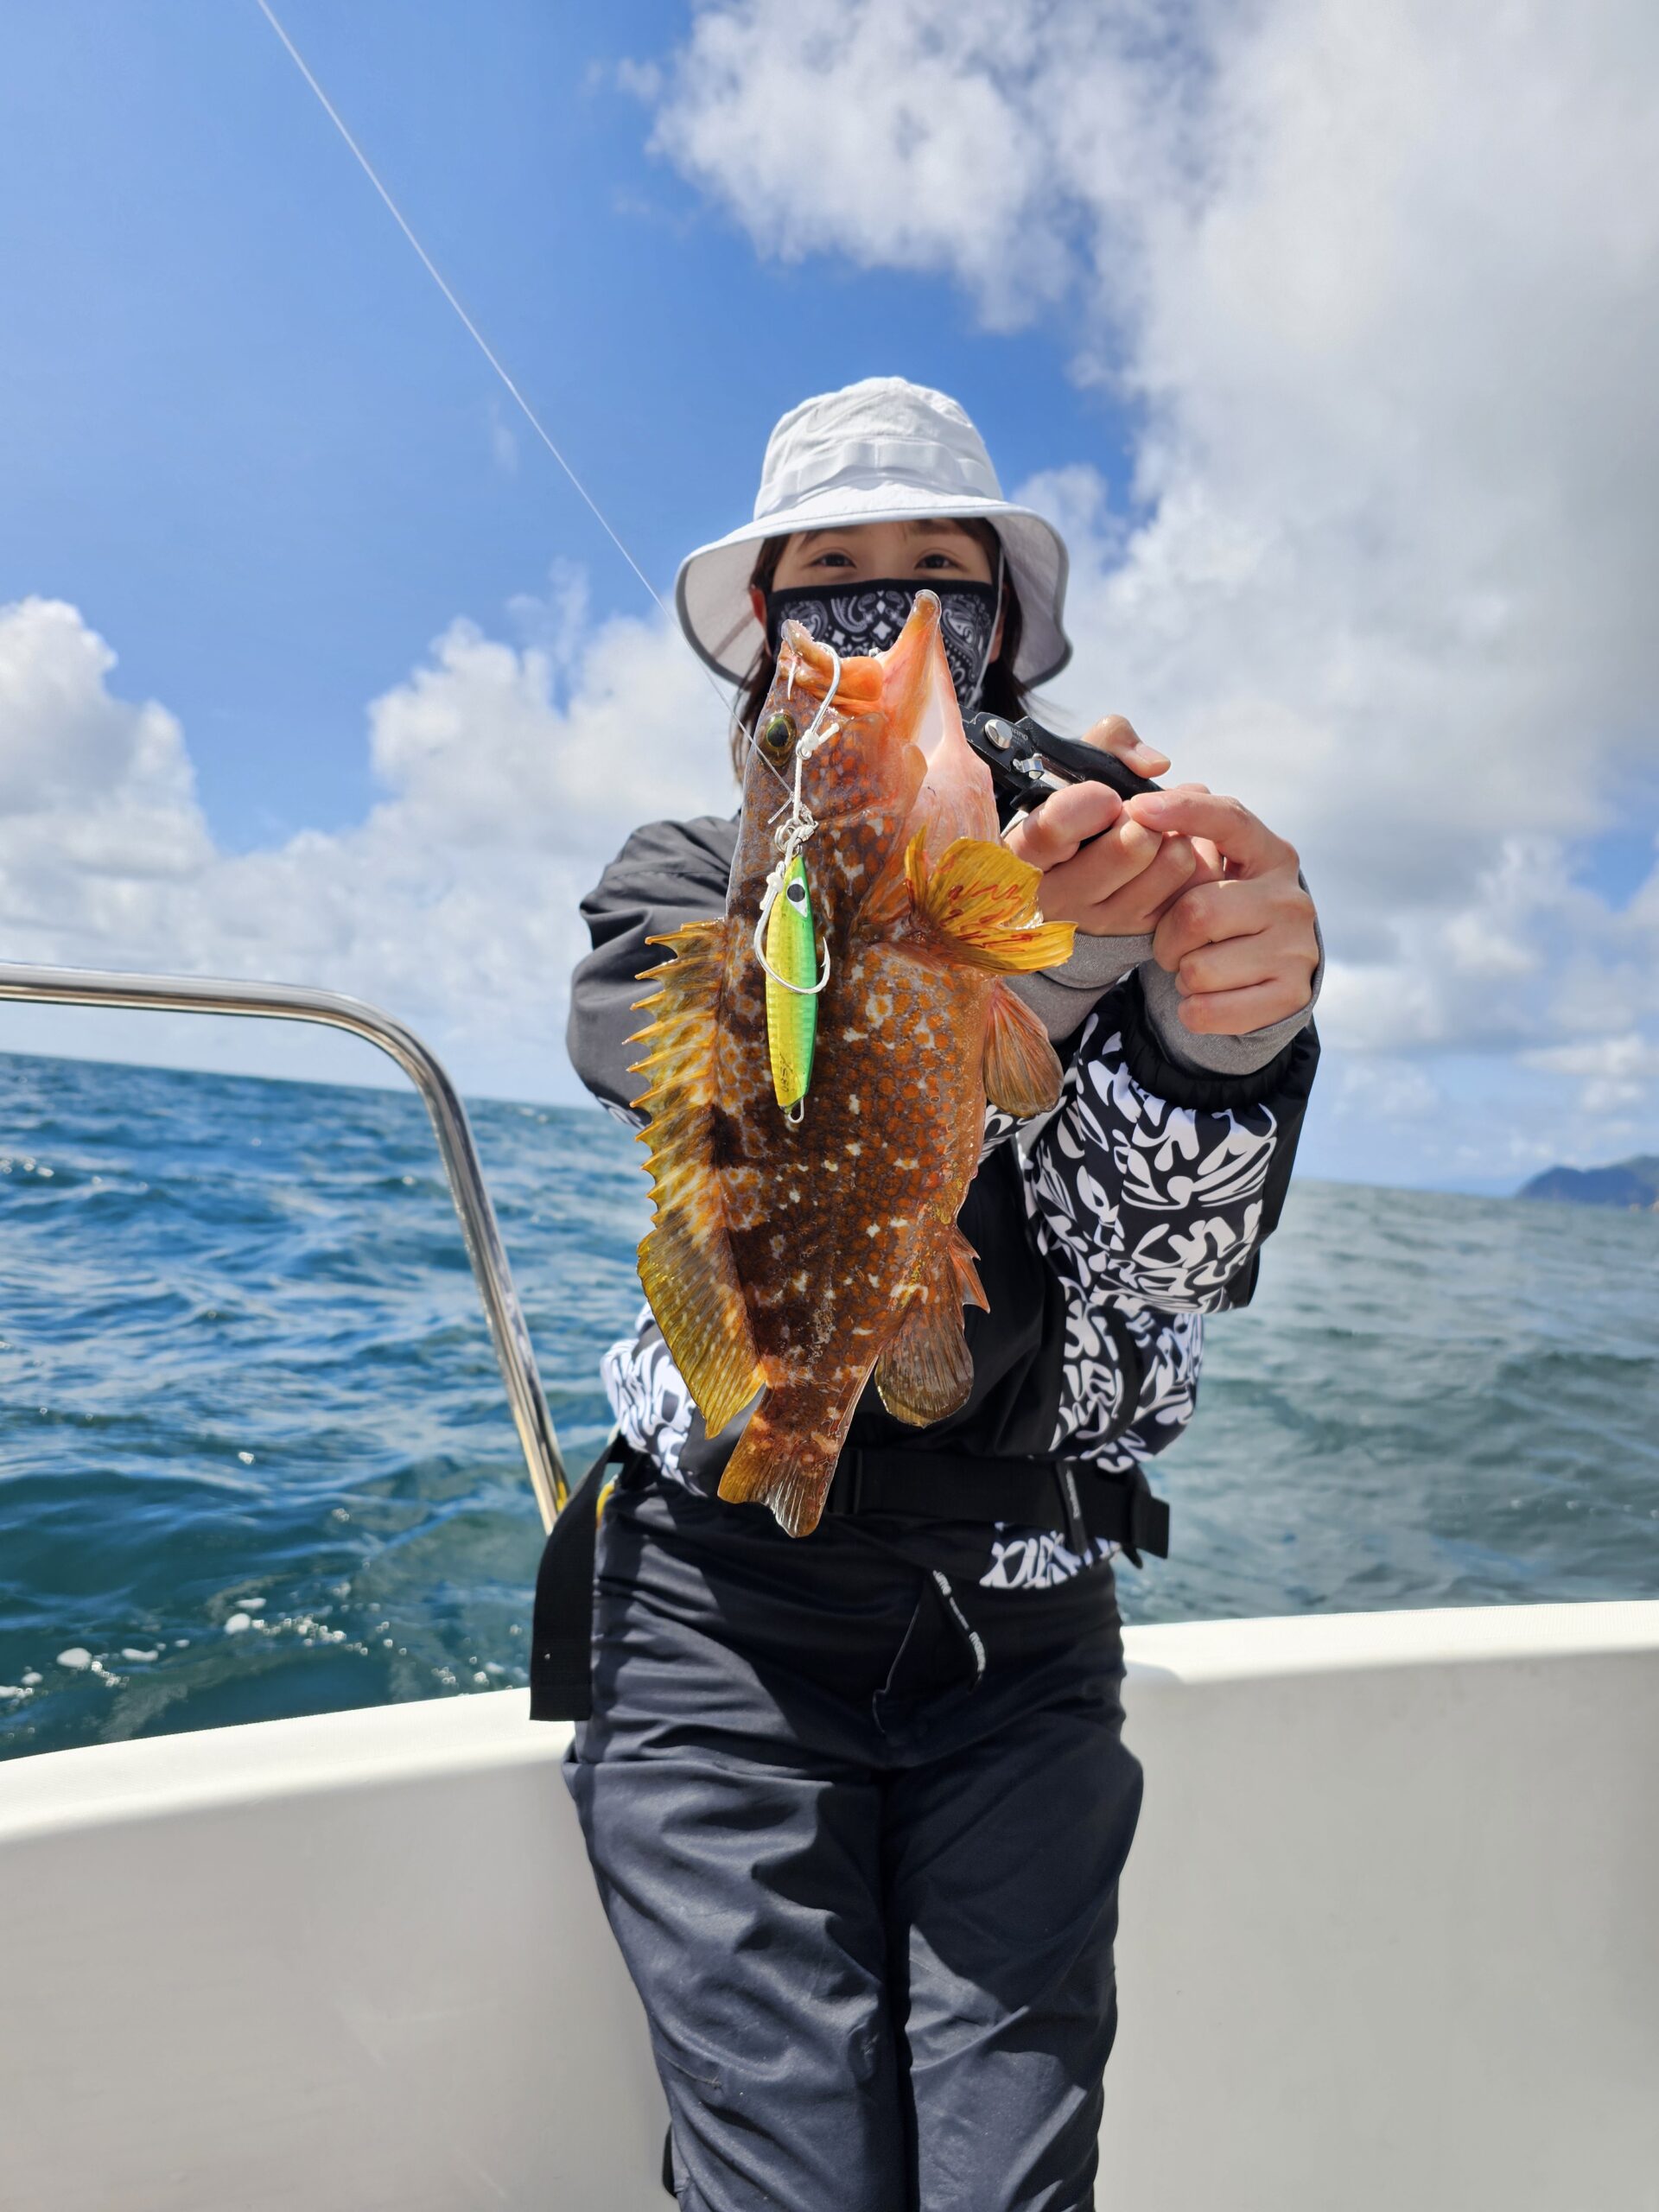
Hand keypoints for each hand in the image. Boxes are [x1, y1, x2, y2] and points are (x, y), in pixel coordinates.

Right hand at [1004, 718, 1204, 935]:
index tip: (1105, 795)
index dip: (1092, 801)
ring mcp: (1099, 920)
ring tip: (1157, 826)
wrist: (1065, 872)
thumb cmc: (1069, 808)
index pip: (1055, 828)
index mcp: (1024, 854)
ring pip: (1171, 863)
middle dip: (1145, 814)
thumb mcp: (1070, 765)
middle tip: (1137, 809)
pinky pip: (1191, 885)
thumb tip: (1155, 766)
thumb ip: (1109, 740)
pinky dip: (1190, 857)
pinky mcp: (1137, 930)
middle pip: (1132, 846)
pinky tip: (1168, 850)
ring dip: (1175, 832)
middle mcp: (1057, 898)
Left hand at [1123, 789, 1318, 1035]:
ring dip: (1180, 975)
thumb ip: (1189, 835)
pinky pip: (1207, 1010)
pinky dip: (1191, 1010)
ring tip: (1197, 968)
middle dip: (1166, 937)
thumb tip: (1145, 805)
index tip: (1138, 808)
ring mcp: (1296, 948)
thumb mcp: (1215, 871)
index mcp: (1272, 855)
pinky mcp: (1291, 995)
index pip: (1229, 820)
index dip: (1183, 812)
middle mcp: (1290, 898)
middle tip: (1172, 944)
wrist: (1272, 978)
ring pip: (1197, 969)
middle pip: (1196, 912)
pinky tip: (1204, 997)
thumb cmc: (1228, 914)